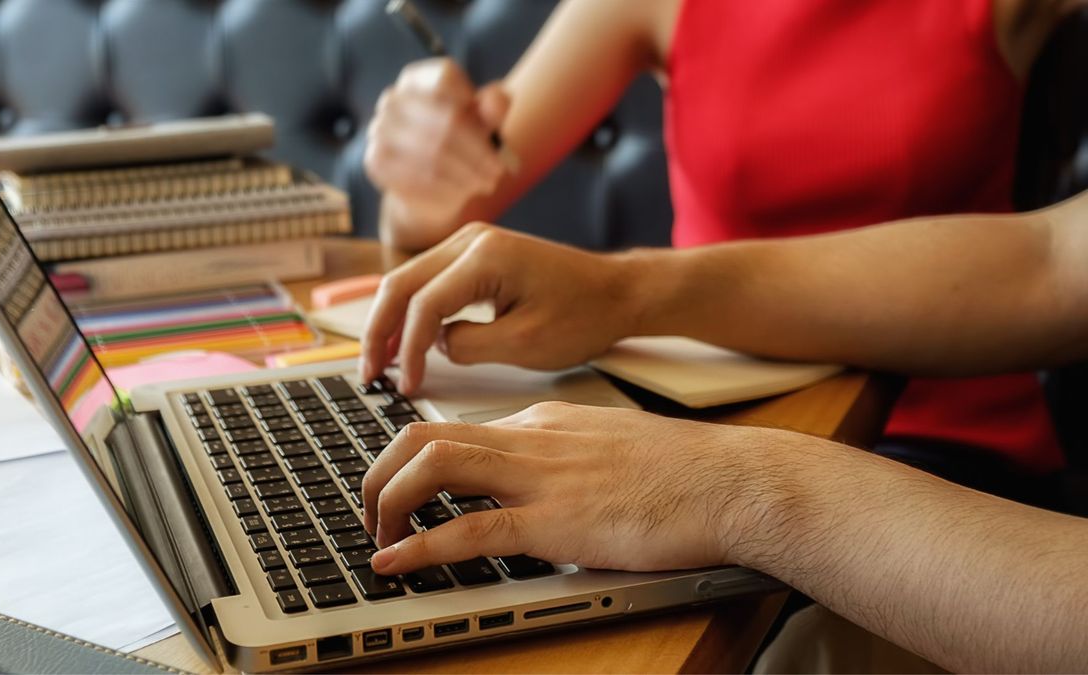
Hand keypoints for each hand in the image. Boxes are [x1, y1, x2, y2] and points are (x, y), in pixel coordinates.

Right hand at [360, 223, 638, 392]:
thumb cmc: (585, 315)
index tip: (406, 385)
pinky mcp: (475, 256)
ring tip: (377, 364)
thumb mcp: (526, 344)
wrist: (618, 293)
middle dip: (378, 332)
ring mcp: (470, 244)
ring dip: (389, 322)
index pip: (424, 304)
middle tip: (368, 375)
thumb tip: (434, 348)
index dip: (407, 349)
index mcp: (486, 257)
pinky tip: (404, 344)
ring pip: (407, 281)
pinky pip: (428, 282)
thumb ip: (468, 346)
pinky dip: (411, 313)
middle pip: (400, 284)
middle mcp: (471, 240)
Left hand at [360, 402, 766, 574]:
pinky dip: (420, 548)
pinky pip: (468, 530)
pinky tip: (396, 564)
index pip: (454, 427)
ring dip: (387, 502)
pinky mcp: (556, 520)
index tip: (395, 490)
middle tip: (370, 514)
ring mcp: (540, 476)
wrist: (734, 480)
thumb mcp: (608, 448)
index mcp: (542, 421)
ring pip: (431, 467)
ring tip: (376, 537)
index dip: (409, 460)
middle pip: (422, 436)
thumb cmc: (685, 471)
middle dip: (379, 474)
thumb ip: (565, 458)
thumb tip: (536, 485)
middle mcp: (530, 437)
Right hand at [364, 58, 510, 235]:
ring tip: (486, 183)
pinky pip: (418, 177)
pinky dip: (448, 188)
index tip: (491, 127)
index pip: (446, 77)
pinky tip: (463, 193)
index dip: (473, 101)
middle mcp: (393, 99)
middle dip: (479, 150)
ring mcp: (380, 129)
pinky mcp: (376, 161)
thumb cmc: (459, 145)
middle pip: (447, 119)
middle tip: (497, 170)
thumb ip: (493, 106)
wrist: (428, 188)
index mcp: (417, 79)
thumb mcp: (483, 122)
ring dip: (468, 173)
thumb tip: (496, 101)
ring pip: (435, 152)